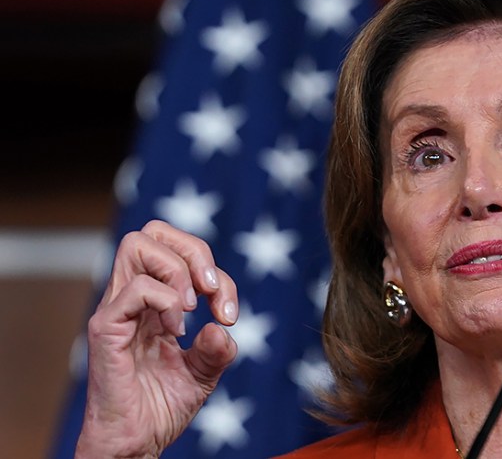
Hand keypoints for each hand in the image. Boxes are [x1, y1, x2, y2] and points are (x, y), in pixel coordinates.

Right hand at [75, 220, 238, 457]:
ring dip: (179, 270)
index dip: (215, 272)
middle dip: (195, 251)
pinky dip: (167, 301)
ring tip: (192, 310)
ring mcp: (117, 309)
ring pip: (137, 244)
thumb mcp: (204, 372)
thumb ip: (218, 348)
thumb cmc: (161, 408)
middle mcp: (132, 297)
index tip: (229, 313)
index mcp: (154, 301)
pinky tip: (176, 331)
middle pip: (153, 231)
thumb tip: (222, 327)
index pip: (180, 252)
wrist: (135, 444)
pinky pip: (136, 288)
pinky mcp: (106, 328)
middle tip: (212, 292)